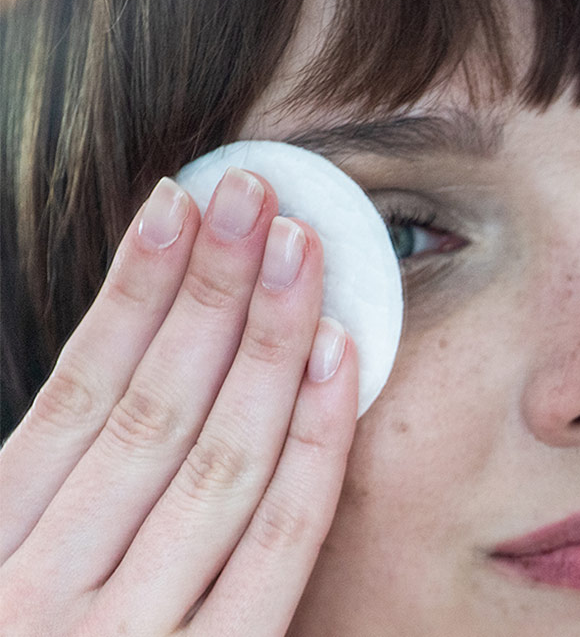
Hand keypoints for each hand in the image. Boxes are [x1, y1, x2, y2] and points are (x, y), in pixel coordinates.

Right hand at [0, 168, 358, 634]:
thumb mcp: (6, 572)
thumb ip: (40, 488)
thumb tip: (97, 377)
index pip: (78, 389)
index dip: (134, 291)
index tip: (184, 204)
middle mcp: (46, 586)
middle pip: (153, 406)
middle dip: (214, 292)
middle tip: (262, 196)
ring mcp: (125, 635)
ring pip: (216, 457)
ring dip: (268, 343)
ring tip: (305, 251)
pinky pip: (274, 546)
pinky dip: (310, 448)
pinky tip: (337, 364)